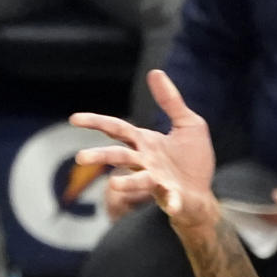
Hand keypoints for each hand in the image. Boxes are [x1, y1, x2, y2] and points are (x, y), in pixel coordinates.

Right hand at [71, 69, 216, 229]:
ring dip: (127, 182)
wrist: (203, 194)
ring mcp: (157, 181)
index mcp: (145, 143)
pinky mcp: (174, 196)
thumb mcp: (187, 123)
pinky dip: (172, 202)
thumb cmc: (192, 159)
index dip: (96, 122)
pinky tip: (173, 204)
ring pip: (138, 180)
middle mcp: (146, 162)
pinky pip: (172, 200)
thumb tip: (154, 72)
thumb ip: (171, 101)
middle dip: (101, 155)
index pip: (116, 129)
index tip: (74, 119)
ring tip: (113, 185)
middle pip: (120, 156)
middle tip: (80, 158)